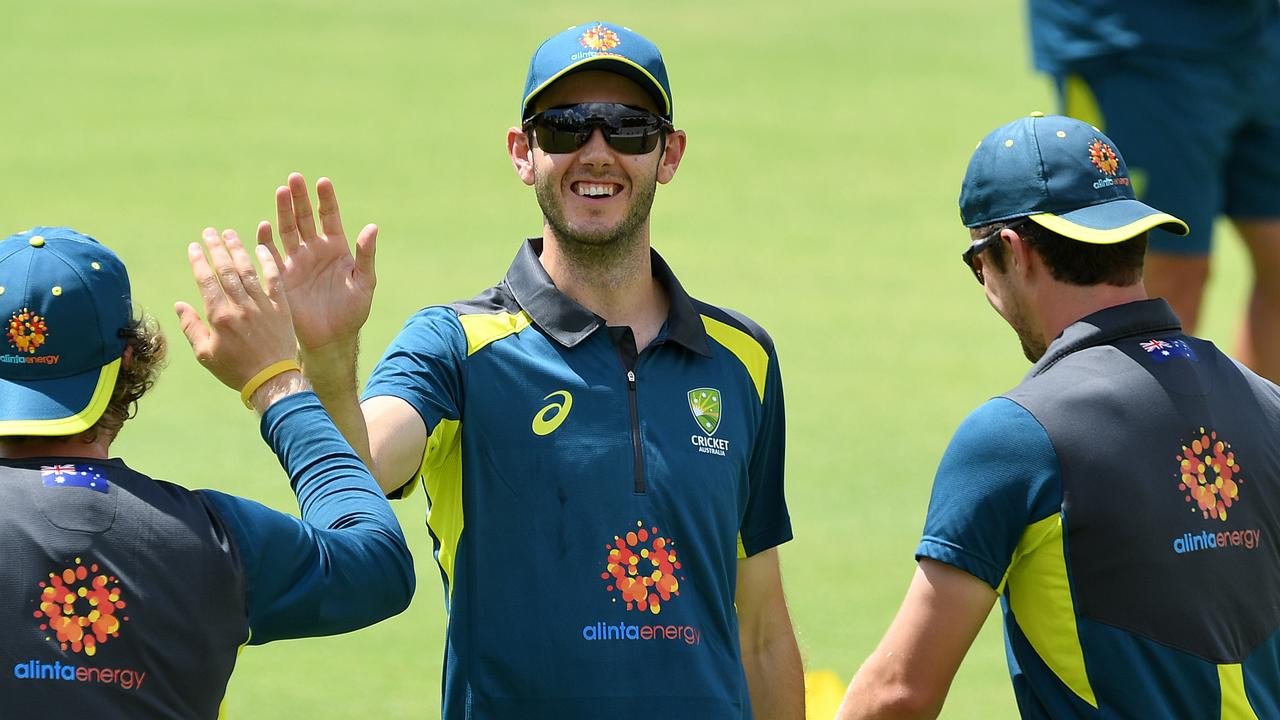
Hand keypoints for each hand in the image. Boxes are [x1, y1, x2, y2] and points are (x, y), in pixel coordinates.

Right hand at [175, 228, 301, 398]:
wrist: (272, 380)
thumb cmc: (235, 370)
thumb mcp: (206, 354)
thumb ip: (191, 327)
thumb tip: (179, 305)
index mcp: (219, 316)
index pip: (206, 280)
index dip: (199, 261)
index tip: (194, 246)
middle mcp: (240, 306)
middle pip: (225, 270)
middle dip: (216, 248)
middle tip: (209, 232)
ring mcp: (262, 305)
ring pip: (248, 270)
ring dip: (238, 250)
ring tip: (230, 234)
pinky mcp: (281, 307)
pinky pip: (274, 279)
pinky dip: (267, 262)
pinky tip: (261, 248)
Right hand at [257, 173, 376, 353]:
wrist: (332, 337)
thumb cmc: (353, 310)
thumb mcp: (365, 281)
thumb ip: (366, 254)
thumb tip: (372, 227)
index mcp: (336, 247)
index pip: (330, 216)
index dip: (326, 199)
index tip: (322, 182)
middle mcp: (314, 249)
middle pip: (305, 217)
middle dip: (299, 198)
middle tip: (294, 178)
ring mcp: (297, 261)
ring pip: (287, 230)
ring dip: (283, 212)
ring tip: (281, 192)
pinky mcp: (282, 276)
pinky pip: (271, 255)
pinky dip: (266, 241)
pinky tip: (264, 226)